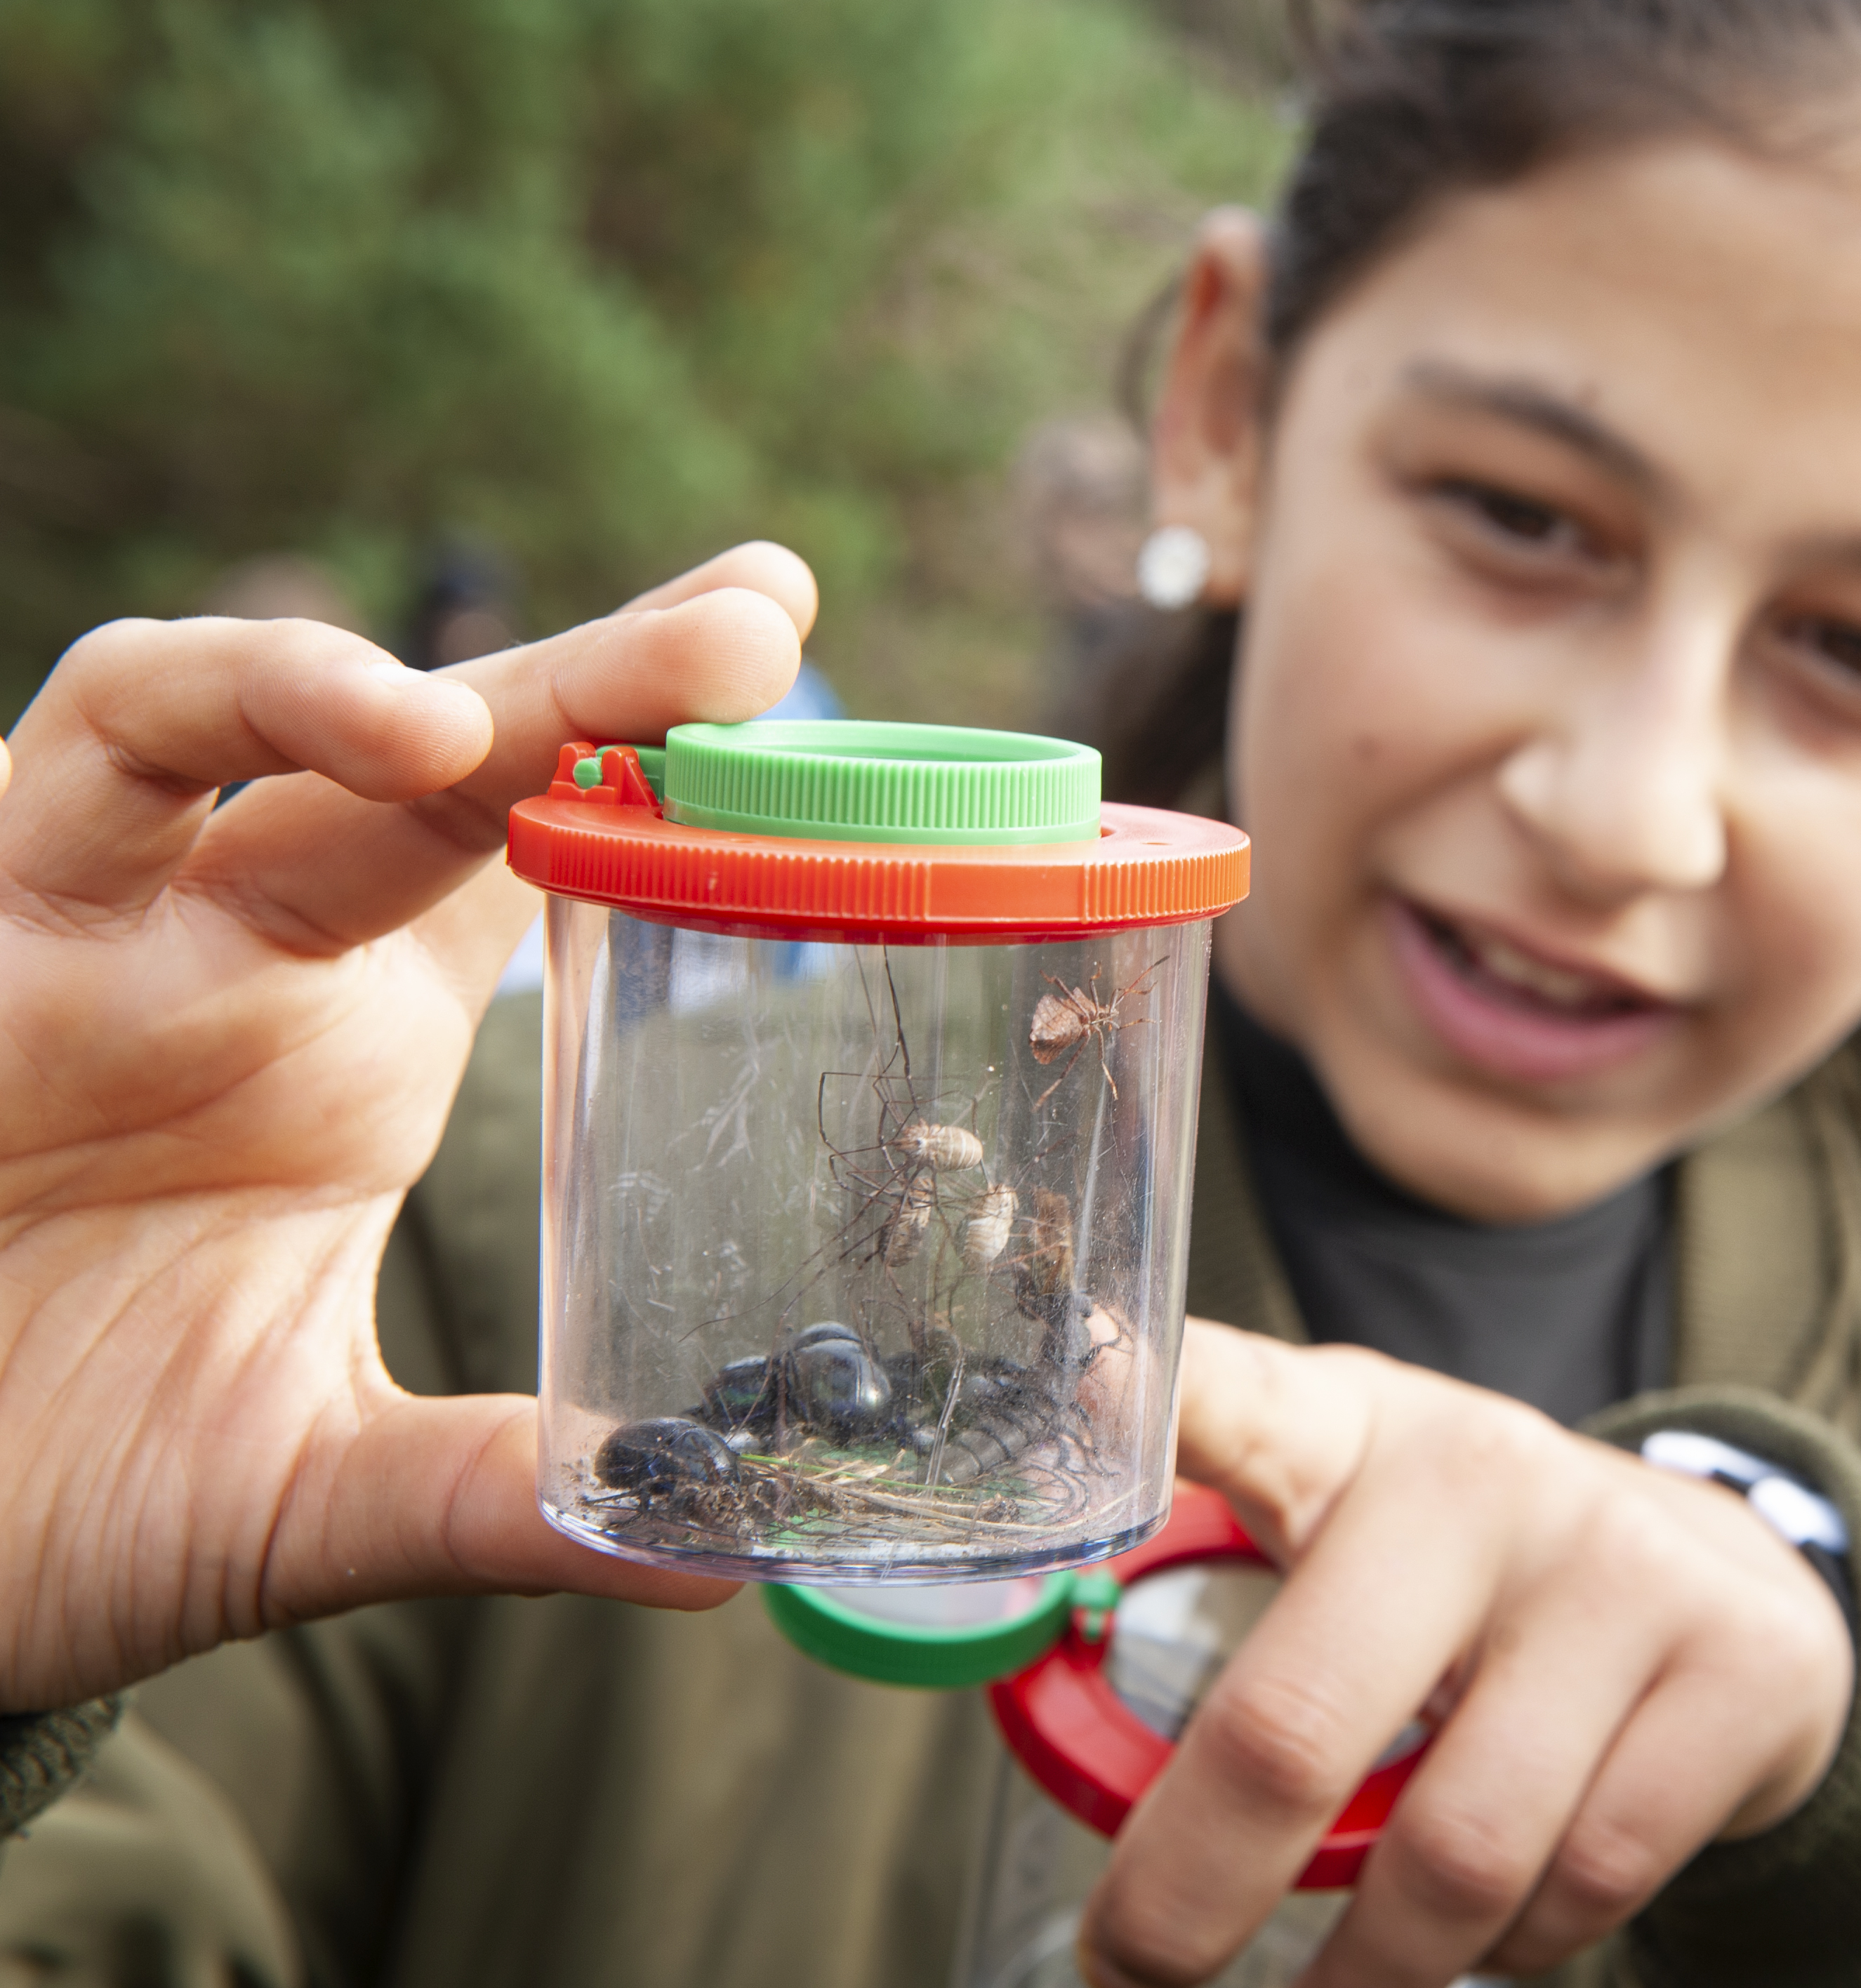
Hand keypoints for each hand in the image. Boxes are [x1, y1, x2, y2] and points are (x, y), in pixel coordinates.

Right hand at [0, 546, 815, 1711]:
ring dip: (390, 674)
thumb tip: (713, 1557)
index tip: (812, 706)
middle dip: (603, 675)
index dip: (664, 771)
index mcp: (354, 1044)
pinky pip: (91, 750)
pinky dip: (220, 705)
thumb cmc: (59, 1491)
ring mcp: (105, 924)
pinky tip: (375, 728)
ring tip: (511, 711)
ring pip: (249, 710)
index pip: (539, 852)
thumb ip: (491, 1497)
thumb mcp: (309, 1494)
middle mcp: (244, 952)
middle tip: (764, 618)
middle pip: (449, 755)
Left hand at [1082, 1321, 1854, 1986]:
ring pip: (1454, 1858)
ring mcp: (1622, 1566)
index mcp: (1344, 1430)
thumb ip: (1209, 1591)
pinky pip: (1582, 1888)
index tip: (1067, 1382)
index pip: (1223, 1394)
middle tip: (1128, 1979)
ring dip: (1363, 1975)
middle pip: (1295, 1728)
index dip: (1137, 1391)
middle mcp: (1480, 1474)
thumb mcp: (1345, 1533)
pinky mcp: (1737, 1670)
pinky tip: (1490, 1929)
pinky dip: (1509, 1953)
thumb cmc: (1471, 1580)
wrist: (1734, 1587)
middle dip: (1184, 1904)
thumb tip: (1048, 1735)